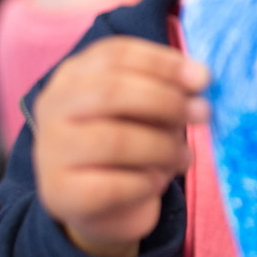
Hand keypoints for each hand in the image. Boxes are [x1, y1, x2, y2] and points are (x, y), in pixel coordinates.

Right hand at [33, 37, 209, 256]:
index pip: (116, 54)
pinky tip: (158, 182)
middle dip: (166, 101)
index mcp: (75, 75)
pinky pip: (113, 185)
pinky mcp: (61, 192)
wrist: (101, 203)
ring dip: (163, 147)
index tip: (204, 78)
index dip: (163, 63)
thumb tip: (200, 79)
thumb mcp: (147, 109)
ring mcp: (52, 150)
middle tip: (203, 114)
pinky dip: (147, 182)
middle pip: (111, 91)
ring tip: (185, 156)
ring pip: (114, 139)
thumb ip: (168, 90)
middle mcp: (54, 105)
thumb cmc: (131, 142)